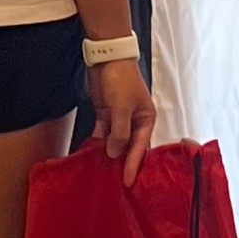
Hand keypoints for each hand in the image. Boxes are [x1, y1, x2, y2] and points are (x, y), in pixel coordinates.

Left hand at [88, 58, 155, 187]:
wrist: (106, 55)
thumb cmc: (121, 79)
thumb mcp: (122, 107)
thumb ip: (120, 132)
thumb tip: (114, 153)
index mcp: (146, 118)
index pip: (140, 147)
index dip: (133, 165)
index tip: (127, 182)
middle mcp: (134, 120)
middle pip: (128, 145)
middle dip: (122, 161)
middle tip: (115, 182)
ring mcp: (119, 116)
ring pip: (115, 140)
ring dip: (109, 152)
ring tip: (102, 171)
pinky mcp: (105, 112)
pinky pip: (103, 132)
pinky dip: (99, 141)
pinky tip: (92, 152)